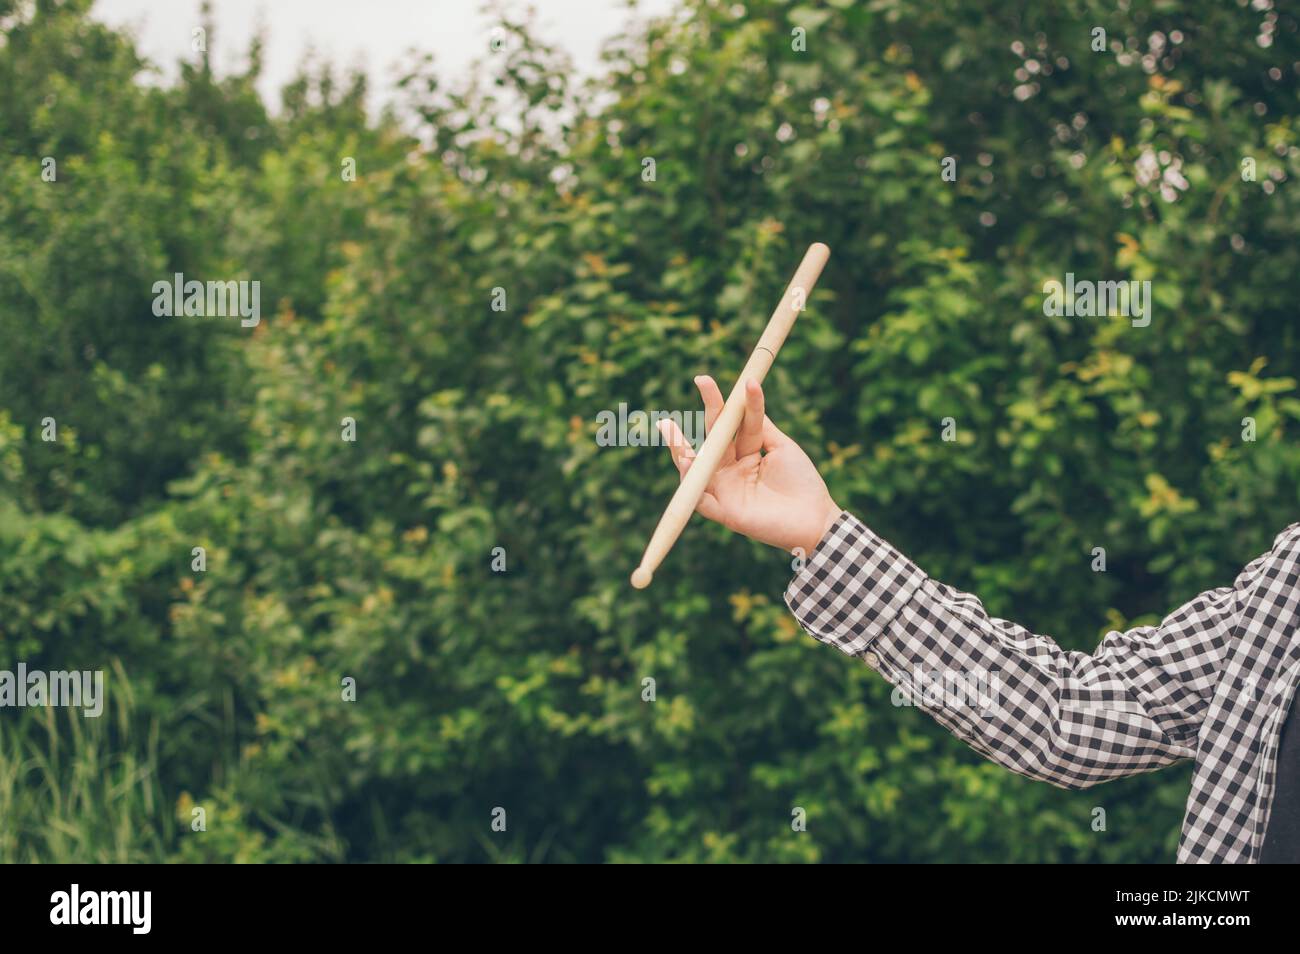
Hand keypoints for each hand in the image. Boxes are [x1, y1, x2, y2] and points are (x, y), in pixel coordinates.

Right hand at [658, 375, 841, 556]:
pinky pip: (700, 499)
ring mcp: (725, 490)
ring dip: (682, 450)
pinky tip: (689, 462)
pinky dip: (691, 483)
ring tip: (673, 429)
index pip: (731, 424)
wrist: (815, 518)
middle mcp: (731, 470)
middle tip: (702, 381)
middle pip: (712, 439)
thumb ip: (761, 426)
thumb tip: (746, 397)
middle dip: (706, 411)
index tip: (712, 378)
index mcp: (746, 454)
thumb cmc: (802, 483)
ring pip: (696, 469)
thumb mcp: (782, 446)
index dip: (723, 401)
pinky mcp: (724, 512)